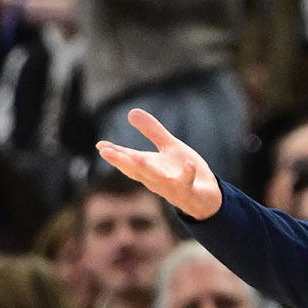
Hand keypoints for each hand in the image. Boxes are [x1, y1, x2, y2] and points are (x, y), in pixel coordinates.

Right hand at [96, 108, 223, 219]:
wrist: (207, 196)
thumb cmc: (183, 171)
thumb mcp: (168, 147)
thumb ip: (152, 131)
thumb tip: (131, 111)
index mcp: (148, 167)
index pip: (128, 159)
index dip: (114, 152)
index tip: (100, 145)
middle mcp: (155, 178)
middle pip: (135, 169)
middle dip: (120, 161)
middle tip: (105, 152)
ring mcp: (171, 186)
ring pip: (156, 178)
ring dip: (146, 169)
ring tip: (137, 159)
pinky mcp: (188, 190)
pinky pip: (187, 183)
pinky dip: (187, 174)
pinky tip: (189, 164)